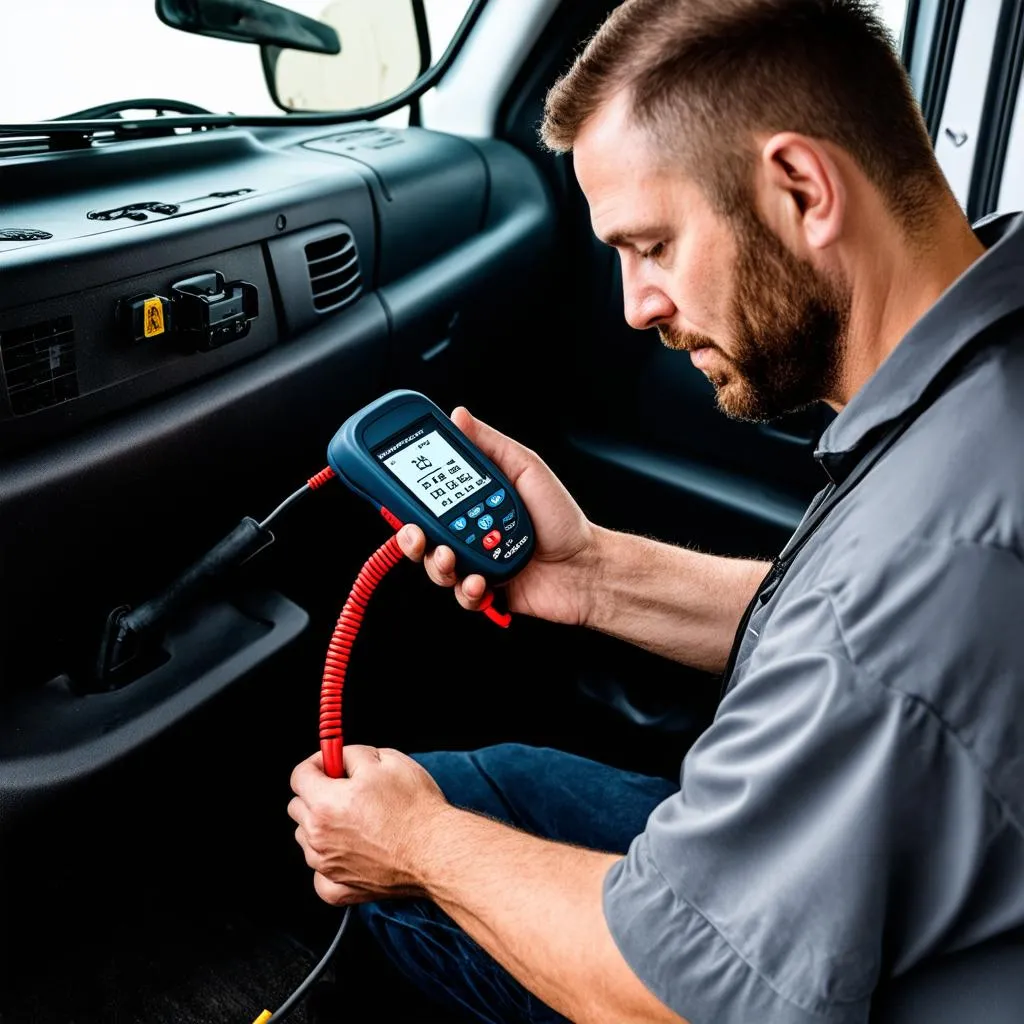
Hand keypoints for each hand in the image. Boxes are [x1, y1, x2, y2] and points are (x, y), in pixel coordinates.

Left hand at [288, 746, 449, 905]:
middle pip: (297, 807)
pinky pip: (319, 872)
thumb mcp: (386, 759)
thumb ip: (352, 755)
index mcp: (325, 803)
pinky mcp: (339, 889)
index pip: (299, 776)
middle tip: (346, 790)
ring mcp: (326, 867)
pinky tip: (353, 850)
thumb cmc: (415, 807)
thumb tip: (339, 757)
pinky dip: (331, 860)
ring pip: (307, 838)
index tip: (331, 763)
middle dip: (316, 793)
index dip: (317, 763)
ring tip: (357, 820)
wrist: (436, 851)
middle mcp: (318, 837)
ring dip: (322, 826)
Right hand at [396, 407, 598, 625]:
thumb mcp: (525, 468)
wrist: (586, 565)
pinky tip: (479, 581)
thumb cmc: (561, 518)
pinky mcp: (486, 593)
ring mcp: (476, 564)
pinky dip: (467, 590)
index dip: (408, 499)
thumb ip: (490, 444)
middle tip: (417, 533)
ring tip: (453, 558)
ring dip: (438, 565)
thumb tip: (460, 416)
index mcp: (472, 503)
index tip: (397, 493)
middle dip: (412, 537)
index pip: (428, 499)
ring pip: (436, 568)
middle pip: (422, 537)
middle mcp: (469, 534)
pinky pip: (462, 596)